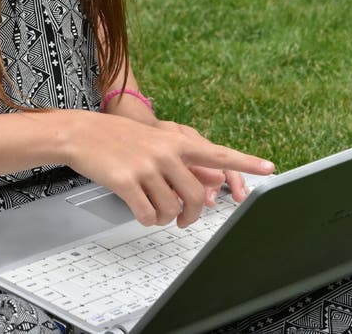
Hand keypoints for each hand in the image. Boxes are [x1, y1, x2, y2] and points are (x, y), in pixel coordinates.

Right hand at [62, 112, 273, 228]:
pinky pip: (149, 216)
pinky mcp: (127, 182)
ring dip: (166, 218)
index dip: (245, 163)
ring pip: (173, 210)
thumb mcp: (153, 141)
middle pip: (197, 197)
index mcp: (175, 141)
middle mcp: (165, 153)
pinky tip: (139, 209)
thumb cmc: (117, 138)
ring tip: (154, 208)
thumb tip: (204, 187)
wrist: (81, 133)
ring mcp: (146, 167)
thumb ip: (179, 161)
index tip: (270, 168)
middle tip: (185, 219)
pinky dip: (147, 219)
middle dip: (193, 215)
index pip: (218, 153)